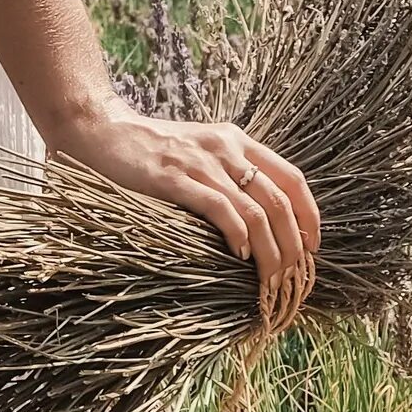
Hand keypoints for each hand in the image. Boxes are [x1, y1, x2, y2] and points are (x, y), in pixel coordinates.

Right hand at [49, 100, 320, 329]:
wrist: (98, 130)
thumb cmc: (148, 149)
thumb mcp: (197, 151)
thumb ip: (226, 174)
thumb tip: (259, 224)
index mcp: (235, 140)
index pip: (292, 179)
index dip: (311, 217)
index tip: (313, 249)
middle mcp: (225, 148)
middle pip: (281, 202)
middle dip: (295, 247)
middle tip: (294, 280)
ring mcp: (201, 163)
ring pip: (257, 212)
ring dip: (272, 253)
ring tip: (271, 282)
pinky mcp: (175, 178)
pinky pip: (221, 209)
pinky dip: (237, 236)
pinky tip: (238, 257)